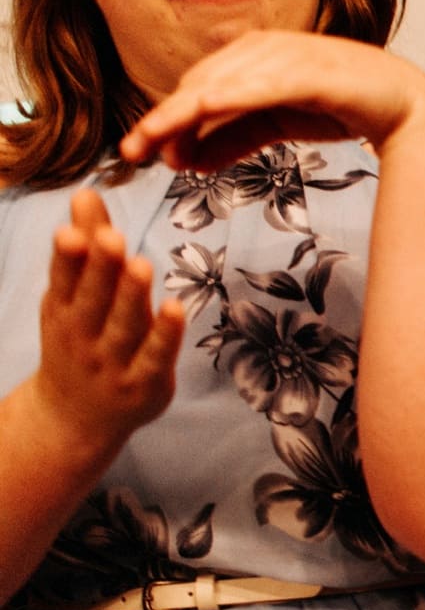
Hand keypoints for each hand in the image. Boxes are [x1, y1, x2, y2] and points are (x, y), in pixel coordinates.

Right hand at [32, 190, 185, 457]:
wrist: (75, 418)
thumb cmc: (80, 340)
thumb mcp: (73, 297)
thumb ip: (86, 246)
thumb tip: (86, 191)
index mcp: (63, 310)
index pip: (65, 280)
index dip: (69, 257)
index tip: (72, 230)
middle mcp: (83, 337)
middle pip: (93, 301)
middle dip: (100, 270)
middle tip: (111, 237)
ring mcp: (113, 363)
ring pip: (124, 327)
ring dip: (132, 297)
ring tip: (140, 263)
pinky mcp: (145, 384)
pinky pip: (156, 357)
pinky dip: (165, 334)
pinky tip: (176, 307)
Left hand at [119, 30, 424, 172]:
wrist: (405, 106)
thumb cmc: (344, 107)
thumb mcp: (276, 126)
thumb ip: (232, 140)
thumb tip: (184, 160)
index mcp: (253, 56)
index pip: (197, 88)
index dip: (166, 119)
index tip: (139, 150)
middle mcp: (264, 48)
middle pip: (200, 84)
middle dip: (164, 119)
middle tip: (135, 151)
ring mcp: (286, 56)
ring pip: (221, 85)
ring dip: (183, 112)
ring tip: (157, 140)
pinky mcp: (309, 71)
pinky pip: (261, 85)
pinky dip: (230, 97)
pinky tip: (203, 110)